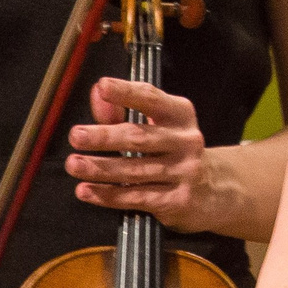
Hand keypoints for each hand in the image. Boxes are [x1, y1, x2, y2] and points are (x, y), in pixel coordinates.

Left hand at [68, 77, 217, 230]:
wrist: (213, 190)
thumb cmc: (175, 151)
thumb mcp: (159, 125)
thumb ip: (124, 111)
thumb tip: (97, 94)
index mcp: (180, 115)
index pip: (152, 99)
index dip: (126, 93)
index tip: (103, 87)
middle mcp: (185, 141)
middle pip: (140, 137)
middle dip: (105, 136)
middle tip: (77, 136)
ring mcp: (183, 172)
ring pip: (134, 171)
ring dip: (100, 168)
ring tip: (73, 164)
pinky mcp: (177, 201)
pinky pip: (136, 197)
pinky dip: (108, 195)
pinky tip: (86, 191)